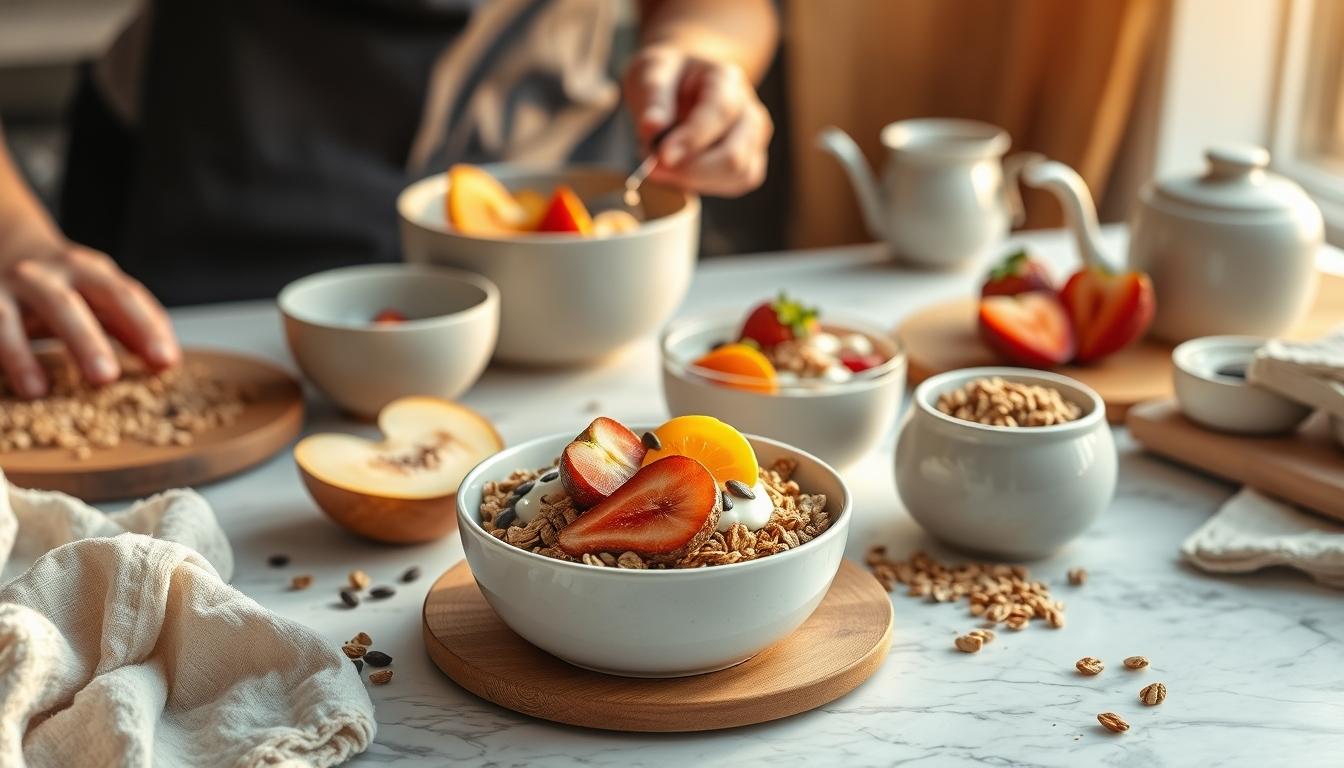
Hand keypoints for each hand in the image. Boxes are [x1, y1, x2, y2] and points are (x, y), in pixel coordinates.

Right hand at [0, 242, 178, 397]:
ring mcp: (1, 286)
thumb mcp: (97, 295)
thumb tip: (165, 362)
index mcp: (87, 271)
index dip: (145, 327)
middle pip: (66, 305)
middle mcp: (43, 274)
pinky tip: (0, 385)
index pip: (122, 296)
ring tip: (37, 391)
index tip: (166, 362)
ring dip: (21, 355)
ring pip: (5, 318)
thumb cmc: (62, 285)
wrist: (2, 240)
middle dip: (86, 341)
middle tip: (106, 378)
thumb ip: (129, 325)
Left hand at [624, 44, 772, 196]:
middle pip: (733, 155)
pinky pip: (737, 183)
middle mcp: (749, 109)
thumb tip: (652, 127)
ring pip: (738, 174)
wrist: (679, 88)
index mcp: (727, 80)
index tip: (661, 157)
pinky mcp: (751, 162)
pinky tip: (682, 174)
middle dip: (691, 170)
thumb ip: (653, 98)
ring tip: (664, 166)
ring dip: (697, 179)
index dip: (692, 139)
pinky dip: (707, 185)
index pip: (720, 112)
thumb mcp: (651, 74)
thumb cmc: (666, 79)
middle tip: (653, 168)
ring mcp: (754, 138)